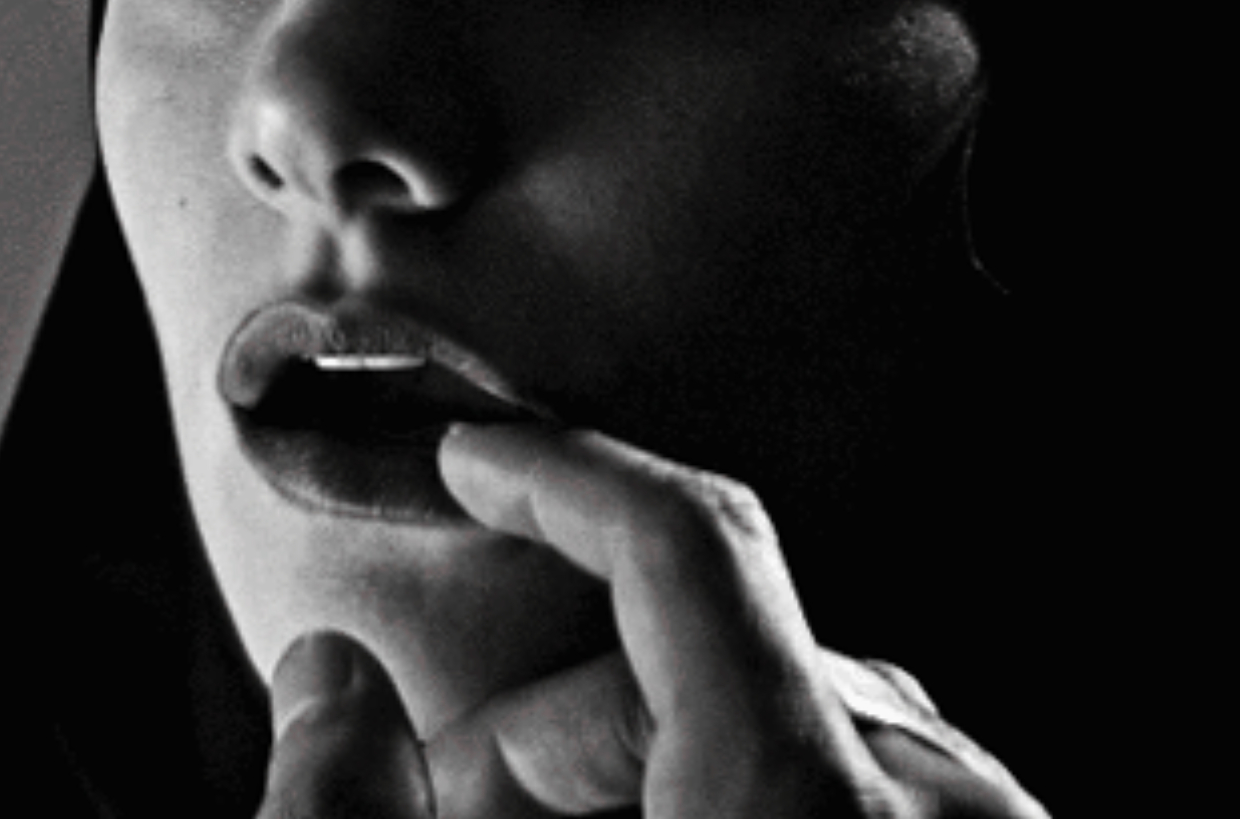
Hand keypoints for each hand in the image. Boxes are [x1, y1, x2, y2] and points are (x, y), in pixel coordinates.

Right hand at [260, 424, 1047, 817]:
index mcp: (799, 798)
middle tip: (428, 796)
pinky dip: (724, 800)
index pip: (677, 534)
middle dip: (544, 714)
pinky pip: (839, 784)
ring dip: (628, 765)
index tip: (466, 457)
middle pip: (709, 646)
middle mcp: (916, 800)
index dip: (555, 473)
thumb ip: (353, 816)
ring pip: (771, 720)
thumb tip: (323, 681)